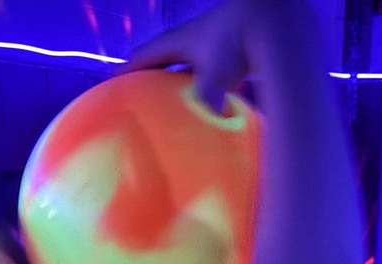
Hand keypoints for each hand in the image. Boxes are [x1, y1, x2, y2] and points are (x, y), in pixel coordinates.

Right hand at [118, 0, 259, 113]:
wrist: (269, 20)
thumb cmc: (237, 39)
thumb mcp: (217, 71)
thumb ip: (206, 97)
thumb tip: (201, 125)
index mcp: (177, 42)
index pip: (142, 57)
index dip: (125, 71)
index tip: (111, 87)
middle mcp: (190, 44)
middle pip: (161, 64)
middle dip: (149, 82)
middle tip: (136, 103)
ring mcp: (211, 50)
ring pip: (186, 72)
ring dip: (176, 88)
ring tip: (166, 111)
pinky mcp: (230, 58)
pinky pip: (209, 79)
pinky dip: (204, 93)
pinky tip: (204, 110)